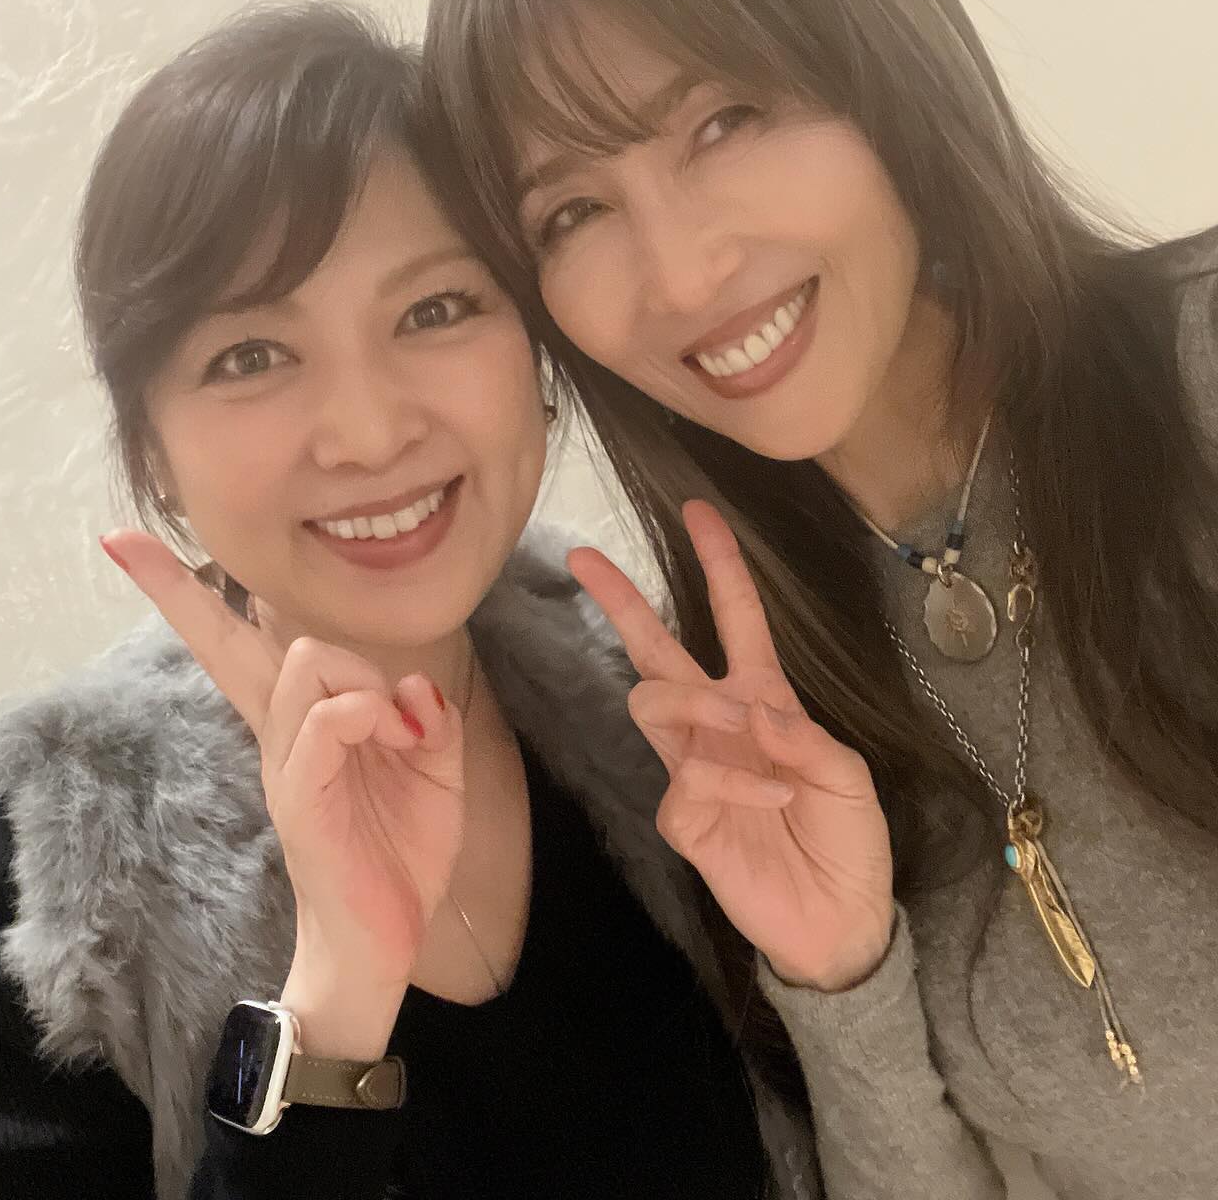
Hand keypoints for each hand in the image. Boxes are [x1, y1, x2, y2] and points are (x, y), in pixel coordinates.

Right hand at [101, 533, 464, 1000]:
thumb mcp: (433, 769)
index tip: (121, 540)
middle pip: (227, 642)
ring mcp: (284, 764)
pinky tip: (396, 733)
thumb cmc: (397, 852)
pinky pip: (321, 722)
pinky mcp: (299, 798)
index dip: (183, 592)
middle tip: (147, 560)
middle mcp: (280, 733)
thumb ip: (427, 716)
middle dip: (176, 593)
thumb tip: (411, 684)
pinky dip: (364, 708)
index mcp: (304, 720)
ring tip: (396, 724)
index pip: (240, 642)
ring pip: (299, 662)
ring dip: (359, 674)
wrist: (381, 944)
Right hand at [569, 501, 893, 991]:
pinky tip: (770, 805)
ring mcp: (693, 769)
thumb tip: (750, 710)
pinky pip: (686, 780)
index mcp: (762, 701)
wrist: (841, 922)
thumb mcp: (849, 777)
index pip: (734, 619)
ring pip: (653, 701)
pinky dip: (735, 786)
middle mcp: (717, 726)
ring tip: (743, 731)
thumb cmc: (848, 841)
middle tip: (584, 558)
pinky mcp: (682, 819)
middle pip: (656, 650)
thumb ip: (804, 737)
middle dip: (623, 600)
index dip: (719, 565)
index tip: (698, 510)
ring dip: (699, 704)